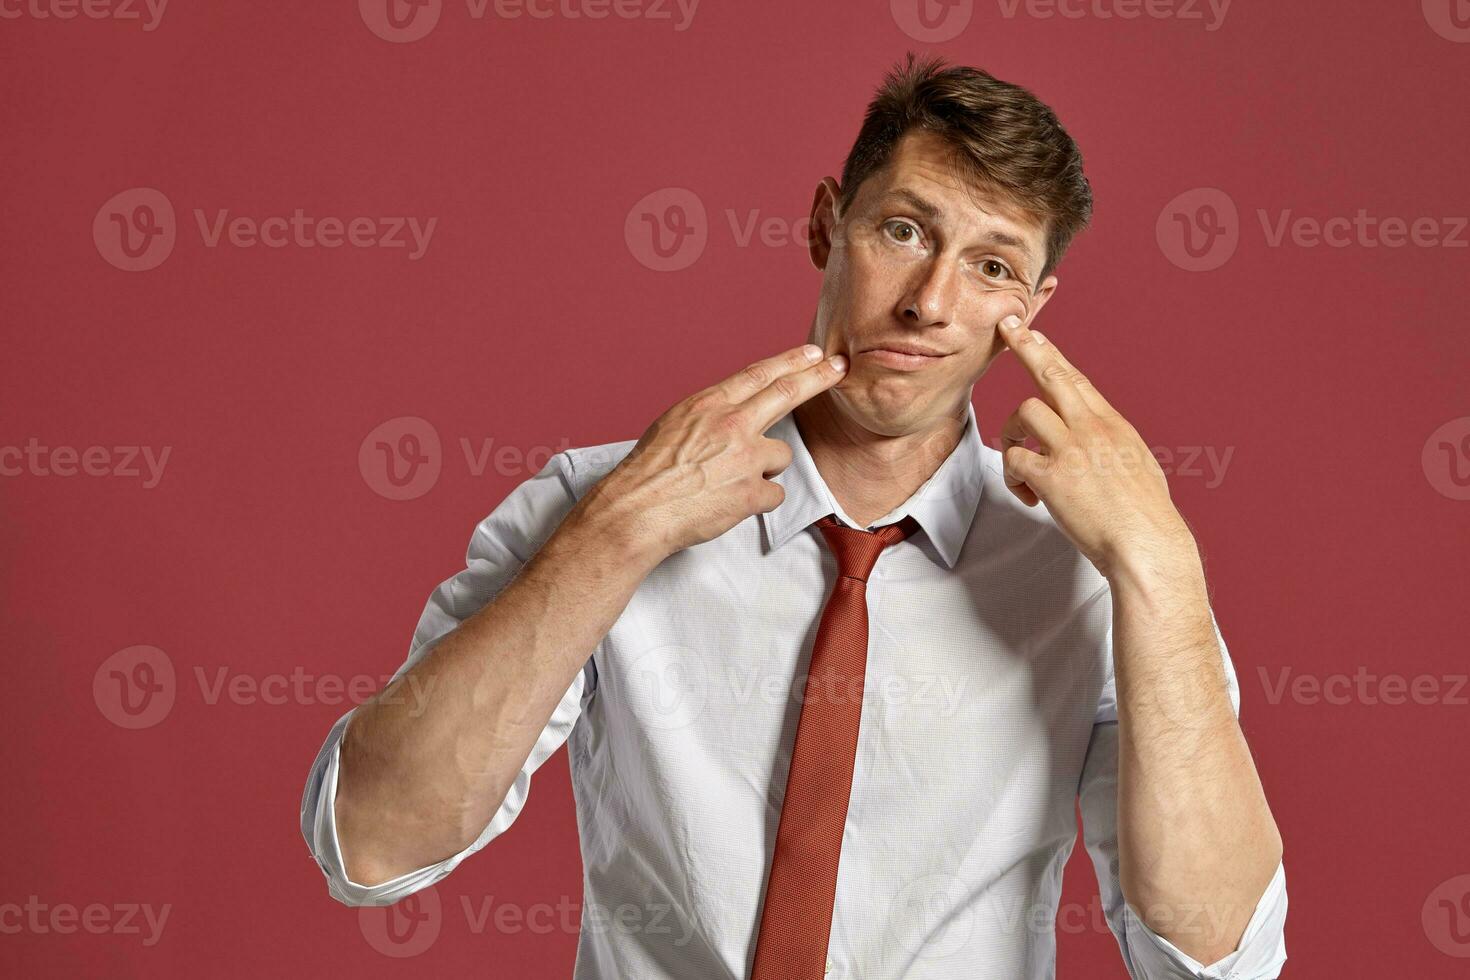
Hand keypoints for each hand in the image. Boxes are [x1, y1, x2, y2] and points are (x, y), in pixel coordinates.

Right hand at [580, 343, 849, 563]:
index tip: (812, 352)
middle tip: (838, 367)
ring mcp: (745, 458)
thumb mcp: (674, 425)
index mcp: (709, 405)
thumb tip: (732, 412)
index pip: (759, 374)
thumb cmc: (648, 472)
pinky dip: (757, 501)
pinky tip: (731, 504)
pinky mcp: (751, 493)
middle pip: (787, 392)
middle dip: (818, 377)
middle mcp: (732, 424)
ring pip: (780, 455)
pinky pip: (773, 494)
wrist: (637, 510)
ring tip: (730, 481)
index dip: (790, 361)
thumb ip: (710, 415)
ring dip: (765, 468)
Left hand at [996, 315, 1193, 579]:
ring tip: (1021, 467)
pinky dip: (1012, 477)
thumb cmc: (1145, 516)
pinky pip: (1014, 459)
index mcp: (1113, 425)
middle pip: (1050, 374)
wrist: (1147, 544)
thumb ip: (1112, 446)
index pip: (1076, 380)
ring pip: (1023, 412)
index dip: (1051, 354)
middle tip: (1006, 328)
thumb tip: (1099, 444)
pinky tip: (1028, 496)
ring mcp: (1071, 449)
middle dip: (1025, 347)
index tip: (1035, 335)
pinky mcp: (1052, 476)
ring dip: (1011, 436)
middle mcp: (1091, 428)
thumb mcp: (1137, 466)